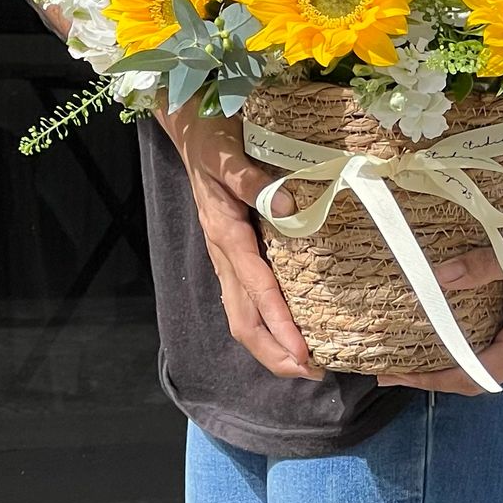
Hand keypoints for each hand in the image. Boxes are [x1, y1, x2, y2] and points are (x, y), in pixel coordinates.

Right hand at [157, 98, 323, 380]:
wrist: (191, 131)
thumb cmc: (214, 139)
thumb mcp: (230, 152)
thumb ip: (253, 179)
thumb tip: (290, 206)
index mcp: (225, 233)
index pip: (256, 288)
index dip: (279, 322)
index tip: (304, 351)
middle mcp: (223, 254)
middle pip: (244, 319)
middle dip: (274, 351)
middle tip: (310, 372)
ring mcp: (225, 258)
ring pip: (242, 315)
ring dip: (271, 346)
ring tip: (304, 365)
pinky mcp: (231, 255)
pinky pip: (245, 301)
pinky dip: (266, 325)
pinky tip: (288, 334)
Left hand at [376, 187, 502, 394]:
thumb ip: (477, 270)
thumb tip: (433, 279)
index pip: (475, 375)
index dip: (434, 379)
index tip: (397, 375)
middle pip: (477, 376)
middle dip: (435, 376)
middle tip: (391, 370)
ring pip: (484, 360)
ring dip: (448, 359)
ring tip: (409, 353)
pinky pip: (491, 339)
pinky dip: (464, 340)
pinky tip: (441, 327)